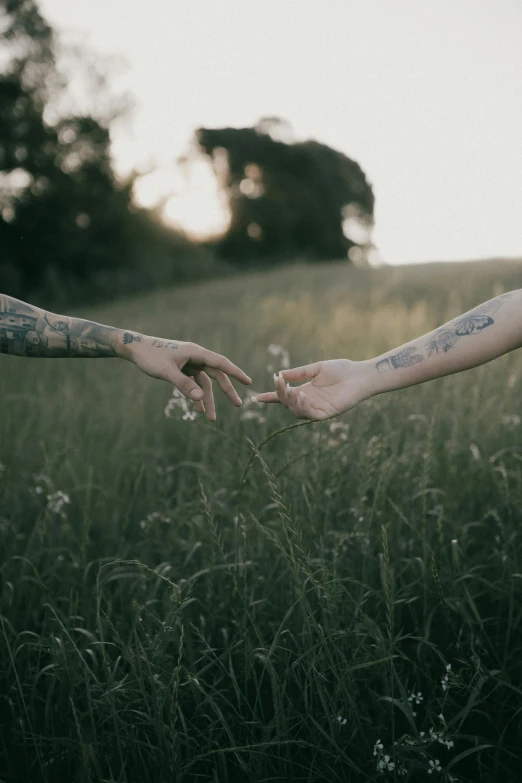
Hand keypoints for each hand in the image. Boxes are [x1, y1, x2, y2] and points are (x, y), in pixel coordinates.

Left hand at [126, 336, 251, 420]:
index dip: (235, 372)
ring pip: (204, 383)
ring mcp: (189, 363)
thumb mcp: (166, 372)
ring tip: (211, 419)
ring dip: (207, 400)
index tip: (248, 382)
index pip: (220, 363)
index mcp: (195, 352)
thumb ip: (183, 385)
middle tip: (238, 405)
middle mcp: (195, 357)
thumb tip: (200, 398)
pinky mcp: (182, 369)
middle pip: (216, 375)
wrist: (134, 348)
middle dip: (226, 391)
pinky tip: (197, 411)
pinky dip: (195, 396)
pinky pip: (193, 384)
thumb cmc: (150, 356)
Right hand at [253, 359, 372, 420]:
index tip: (256, 398)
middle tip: (278, 382)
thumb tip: (281, 374)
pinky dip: (303, 407)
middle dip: (280, 394)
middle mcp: (309, 401)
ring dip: (292, 402)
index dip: (271, 397)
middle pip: (288, 403)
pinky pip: (310, 415)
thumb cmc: (341, 370)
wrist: (360, 375)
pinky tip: (302, 396)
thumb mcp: (316, 369)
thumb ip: (300, 373)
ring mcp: (317, 409)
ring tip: (292, 391)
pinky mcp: (327, 414)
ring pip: (297, 411)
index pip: (284, 396)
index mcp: (305, 390)